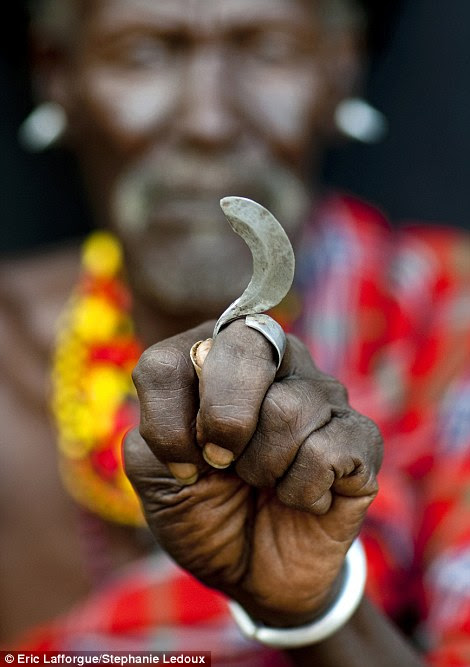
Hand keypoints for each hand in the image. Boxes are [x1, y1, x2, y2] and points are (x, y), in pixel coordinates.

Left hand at [124, 320, 382, 627]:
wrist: (255, 571)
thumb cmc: (205, 510)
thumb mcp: (158, 479)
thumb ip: (153, 436)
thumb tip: (198, 412)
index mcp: (213, 359)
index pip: (171, 359)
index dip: (166, 422)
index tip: (183, 465)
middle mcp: (273, 361)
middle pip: (243, 347)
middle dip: (222, 421)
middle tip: (221, 463)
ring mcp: (321, 394)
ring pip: (287, 408)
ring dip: (261, 468)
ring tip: (265, 481)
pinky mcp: (359, 437)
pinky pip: (327, 450)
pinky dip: (301, 491)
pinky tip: (302, 497)